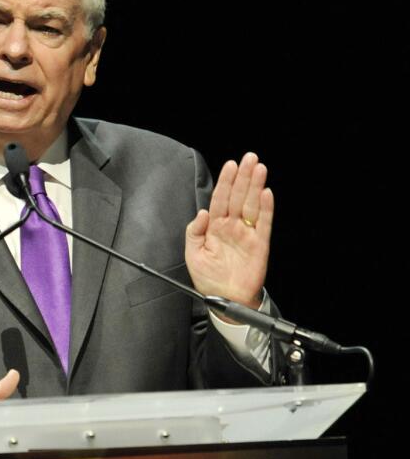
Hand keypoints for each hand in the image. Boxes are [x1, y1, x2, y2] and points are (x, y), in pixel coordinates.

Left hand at [185, 152, 272, 310]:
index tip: (230, 165)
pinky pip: (264, 223)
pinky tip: (266, 194)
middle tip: (249, 158)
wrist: (225, 299)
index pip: (220, 199)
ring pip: (252, 205)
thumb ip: (194, 231)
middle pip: (238, 197)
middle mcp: (232, 227)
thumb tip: (202, 213)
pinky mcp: (259, 244)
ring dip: (255, 186)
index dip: (225, 182)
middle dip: (243, 177)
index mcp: (215, 227)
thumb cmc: (208, 278)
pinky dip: (266, 209)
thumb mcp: (192, 254)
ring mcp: (246, 234)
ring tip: (259, 169)